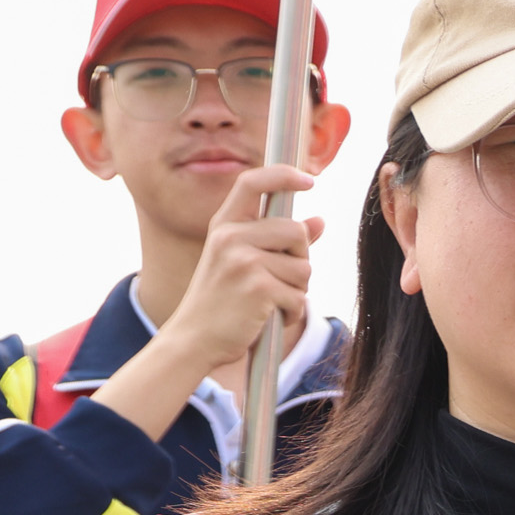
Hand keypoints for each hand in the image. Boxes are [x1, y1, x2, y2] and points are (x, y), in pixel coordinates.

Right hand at [90, 166, 323, 442]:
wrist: (195, 339)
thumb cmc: (223, 301)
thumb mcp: (243, 262)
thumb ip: (280, 240)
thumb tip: (319, 220)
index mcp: (223, 225)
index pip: (252, 182)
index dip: (282, 175)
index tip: (308, 179)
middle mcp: (230, 237)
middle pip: (296, 231)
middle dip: (300, 259)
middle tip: (279, 281)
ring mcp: (243, 261)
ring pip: (303, 267)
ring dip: (296, 290)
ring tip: (268, 301)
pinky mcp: (258, 287)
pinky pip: (299, 296)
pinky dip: (291, 312)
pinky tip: (267, 317)